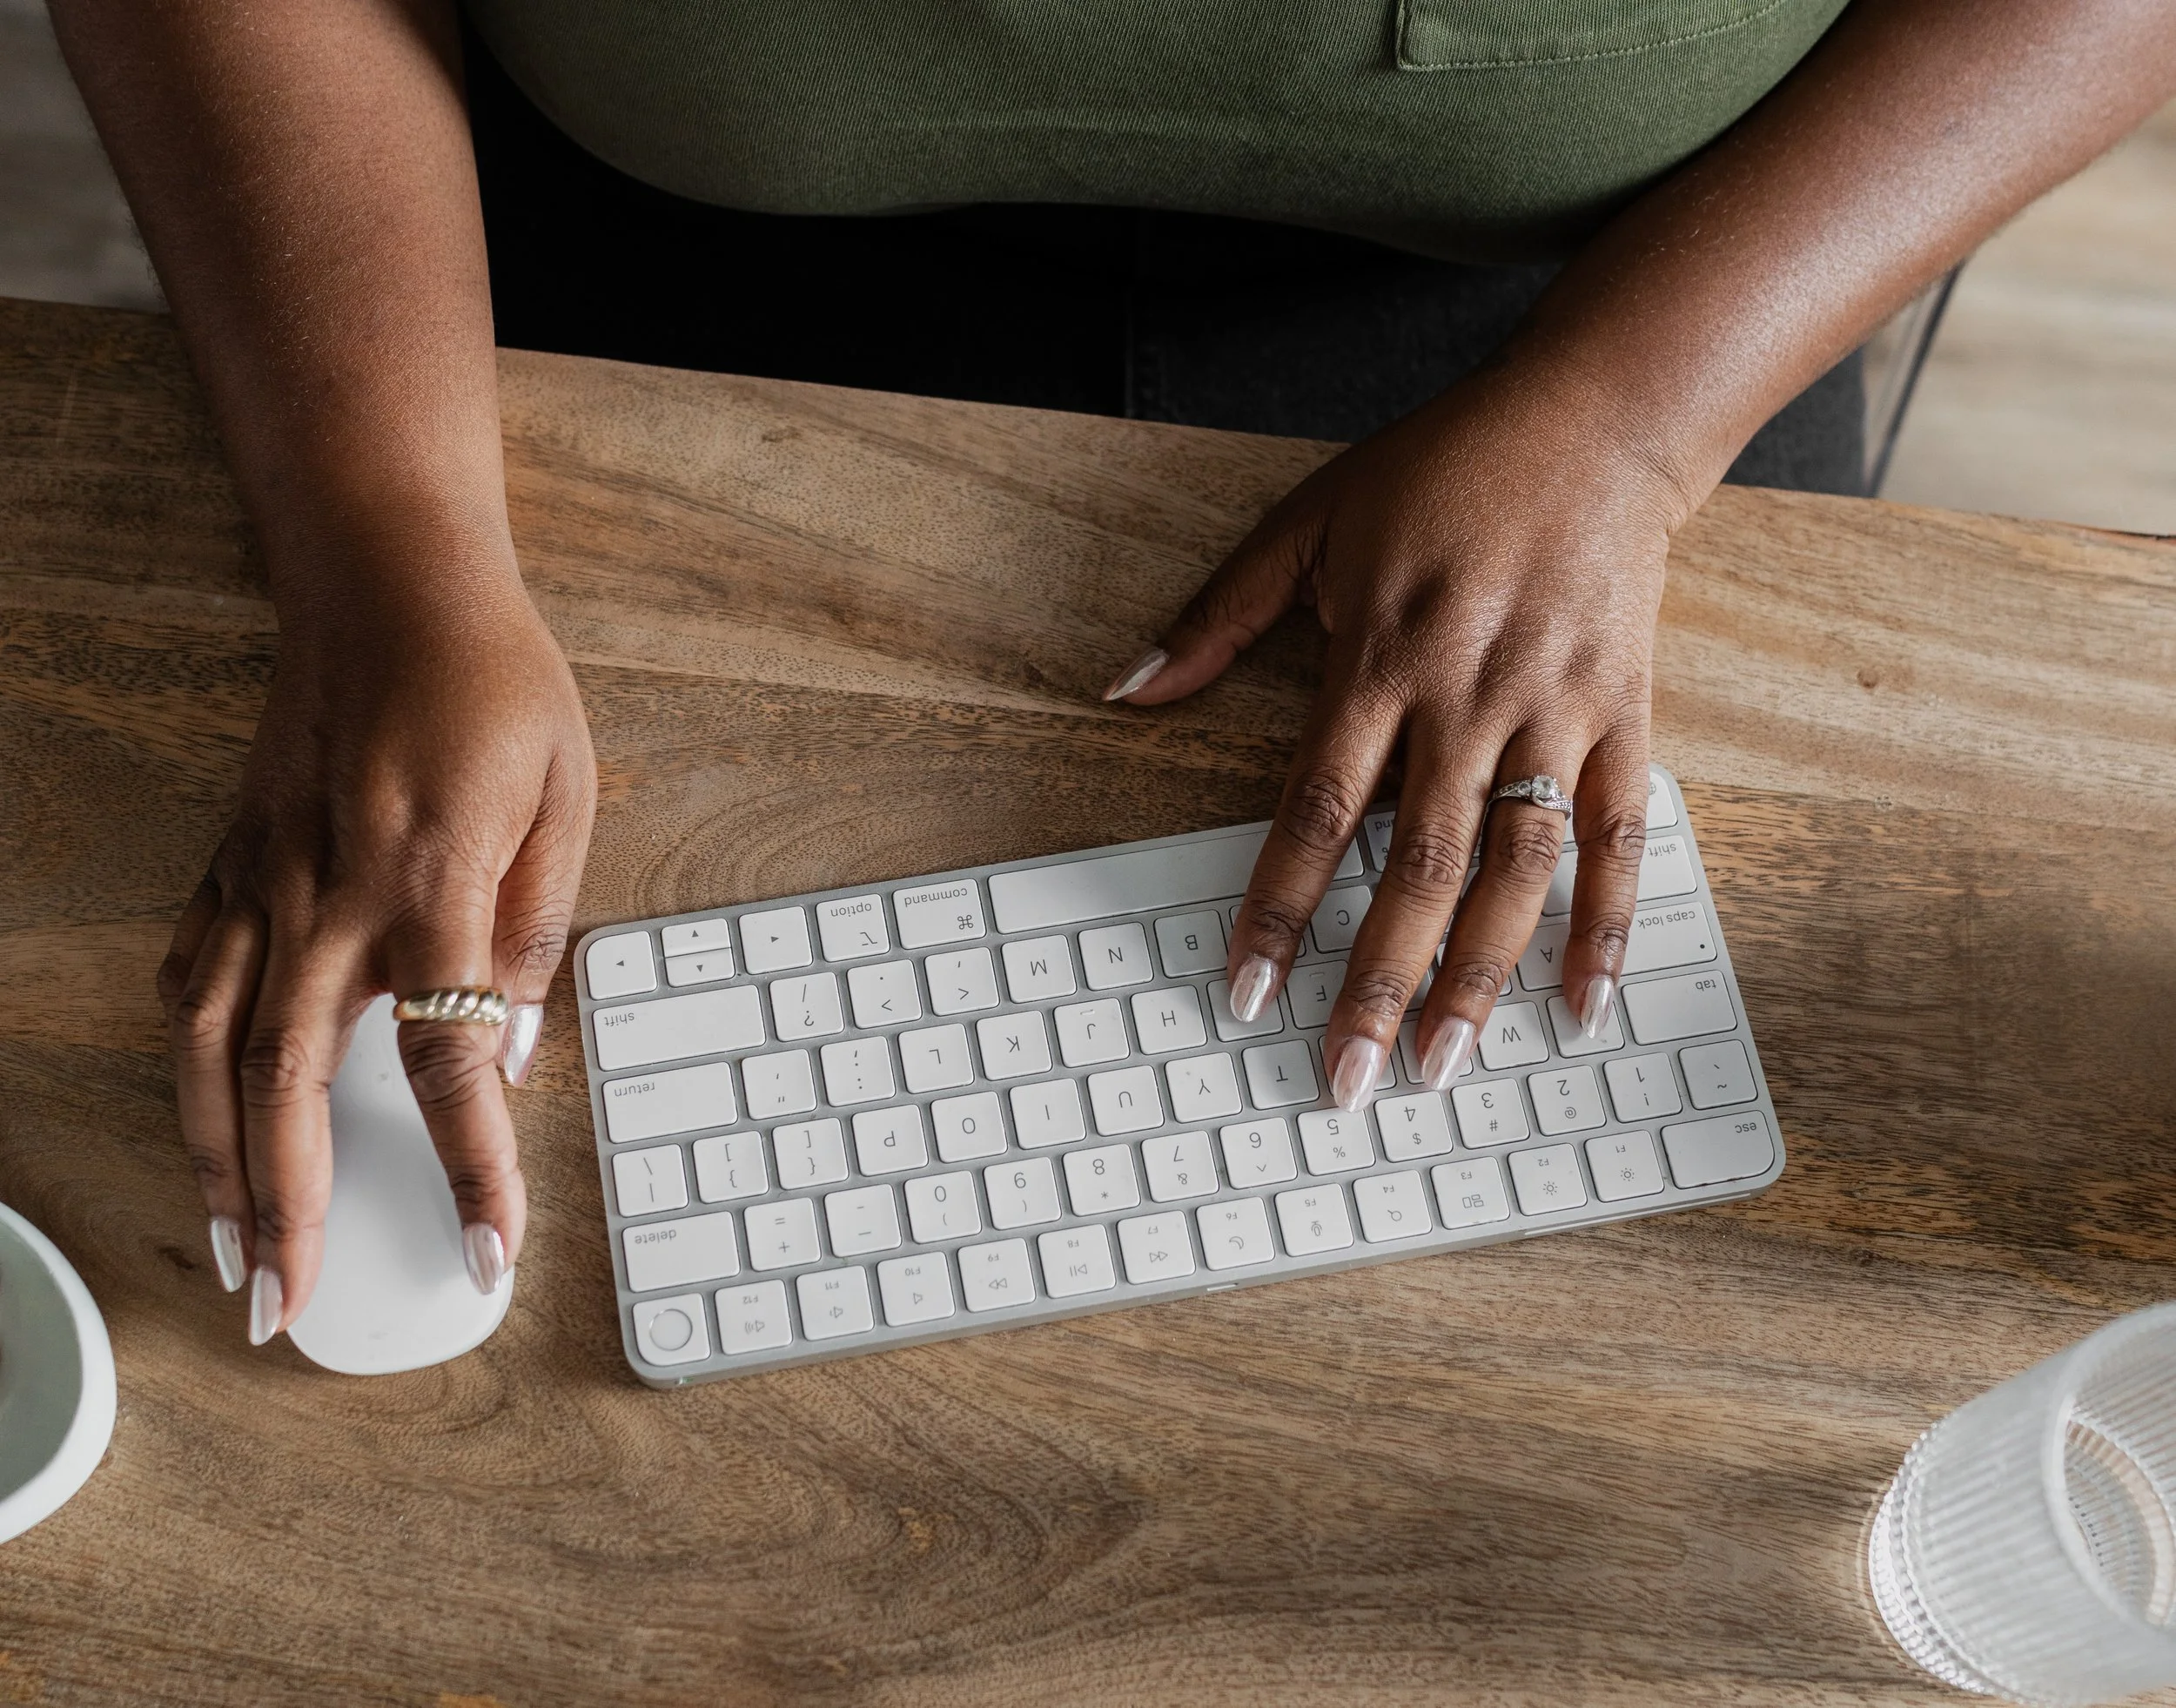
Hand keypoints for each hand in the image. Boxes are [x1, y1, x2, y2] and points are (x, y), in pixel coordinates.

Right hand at [158, 558, 595, 1342]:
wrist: (389, 581)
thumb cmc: (496, 684)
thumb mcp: (567, 796)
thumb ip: (538, 930)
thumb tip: (507, 1049)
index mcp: (434, 884)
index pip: (448, 1062)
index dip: (471, 1168)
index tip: (485, 1252)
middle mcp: (331, 899)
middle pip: (288, 1090)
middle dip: (289, 1213)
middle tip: (290, 1307)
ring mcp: (265, 883)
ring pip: (210, 1055)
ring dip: (216, 1164)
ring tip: (236, 1250)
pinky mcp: (232, 865)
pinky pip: (192, 985)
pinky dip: (190, 1067)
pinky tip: (204, 1119)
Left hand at [1106, 365, 1684, 1109]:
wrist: (1596, 418)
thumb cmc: (1443, 470)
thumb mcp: (1309, 522)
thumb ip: (1217, 616)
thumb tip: (1124, 687)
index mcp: (1379, 659)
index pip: (1316, 809)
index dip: (1279, 907)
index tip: (1248, 991)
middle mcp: (1467, 699)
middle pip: (1415, 866)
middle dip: (1377, 981)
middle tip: (1347, 1078)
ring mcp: (1553, 714)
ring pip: (1514, 869)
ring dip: (1479, 976)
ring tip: (1446, 1068)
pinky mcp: (1624, 717)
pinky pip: (1618, 837)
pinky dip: (1607, 923)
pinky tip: (1583, 1003)